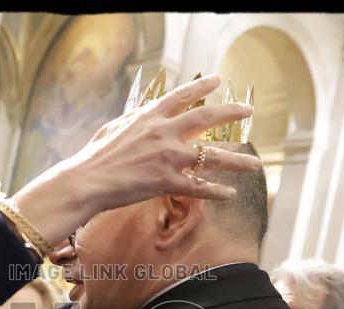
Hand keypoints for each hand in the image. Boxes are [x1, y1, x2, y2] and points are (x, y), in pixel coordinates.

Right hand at [13, 74, 261, 243]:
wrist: (87, 181)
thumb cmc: (95, 156)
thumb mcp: (114, 127)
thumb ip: (135, 120)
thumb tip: (143, 114)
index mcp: (151, 116)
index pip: (183, 96)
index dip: (203, 86)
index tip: (219, 80)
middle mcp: (165, 132)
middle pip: (208, 118)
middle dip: (233, 113)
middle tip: (249, 112)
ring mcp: (169, 157)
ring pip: (213, 157)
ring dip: (238, 161)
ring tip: (255, 164)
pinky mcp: (168, 182)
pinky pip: (200, 188)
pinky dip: (217, 192)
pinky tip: (230, 194)